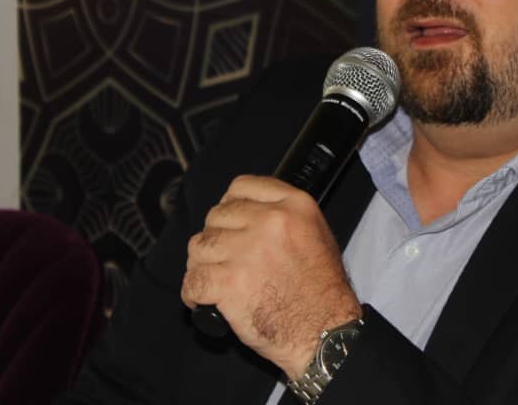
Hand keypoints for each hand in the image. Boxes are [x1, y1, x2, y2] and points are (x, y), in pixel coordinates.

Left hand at [181, 175, 361, 378]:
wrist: (325, 331)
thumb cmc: (323, 290)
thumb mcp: (318, 235)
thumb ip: (285, 215)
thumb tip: (250, 212)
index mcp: (293, 205)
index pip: (241, 186)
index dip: (230, 204)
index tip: (229, 221)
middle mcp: (269, 222)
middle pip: (216, 217)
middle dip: (216, 238)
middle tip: (225, 259)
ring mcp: (246, 251)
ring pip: (199, 247)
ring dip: (202, 264)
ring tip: (214, 279)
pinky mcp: (228, 283)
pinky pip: (192, 280)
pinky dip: (192, 293)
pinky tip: (203, 299)